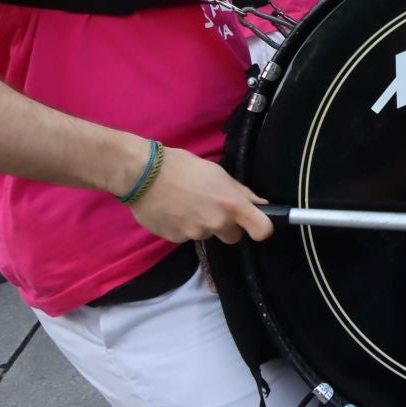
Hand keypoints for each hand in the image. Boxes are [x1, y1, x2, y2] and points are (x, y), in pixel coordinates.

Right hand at [129, 144, 272, 244]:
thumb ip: (241, 192)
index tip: (257, 223)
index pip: (262, 230)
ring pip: (208, 234)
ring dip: (203, 224)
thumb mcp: (218, 173)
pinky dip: (183, 226)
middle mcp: (216, 223)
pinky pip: (186, 236)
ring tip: (188, 204)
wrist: (143, 174)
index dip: (262, 228)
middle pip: (233, 236)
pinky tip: (174, 210)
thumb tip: (260, 204)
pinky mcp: (175, 239)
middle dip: (228, 226)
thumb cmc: (184, 167)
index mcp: (232, 205)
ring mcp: (194, 233)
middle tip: (214, 208)